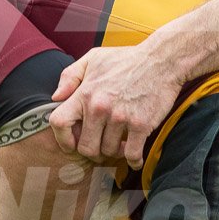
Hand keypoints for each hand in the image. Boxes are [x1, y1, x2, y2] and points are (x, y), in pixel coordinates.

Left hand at [48, 43, 183, 166]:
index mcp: (85, 93)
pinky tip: (135, 158)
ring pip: (109, 151)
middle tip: (101, 146)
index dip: (63, 138)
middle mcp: (100, 107)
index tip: (71, 144)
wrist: (162, 60)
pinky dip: (133, 160)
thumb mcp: (93, 58)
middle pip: (85, 147)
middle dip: (92, 151)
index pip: (59, 122)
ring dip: (114, 152)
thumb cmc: (127, 59)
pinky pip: (132, 154)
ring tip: (121, 144)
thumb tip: (56, 97)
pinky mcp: (141, 125)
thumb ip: (70, 76)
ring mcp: (121, 117)